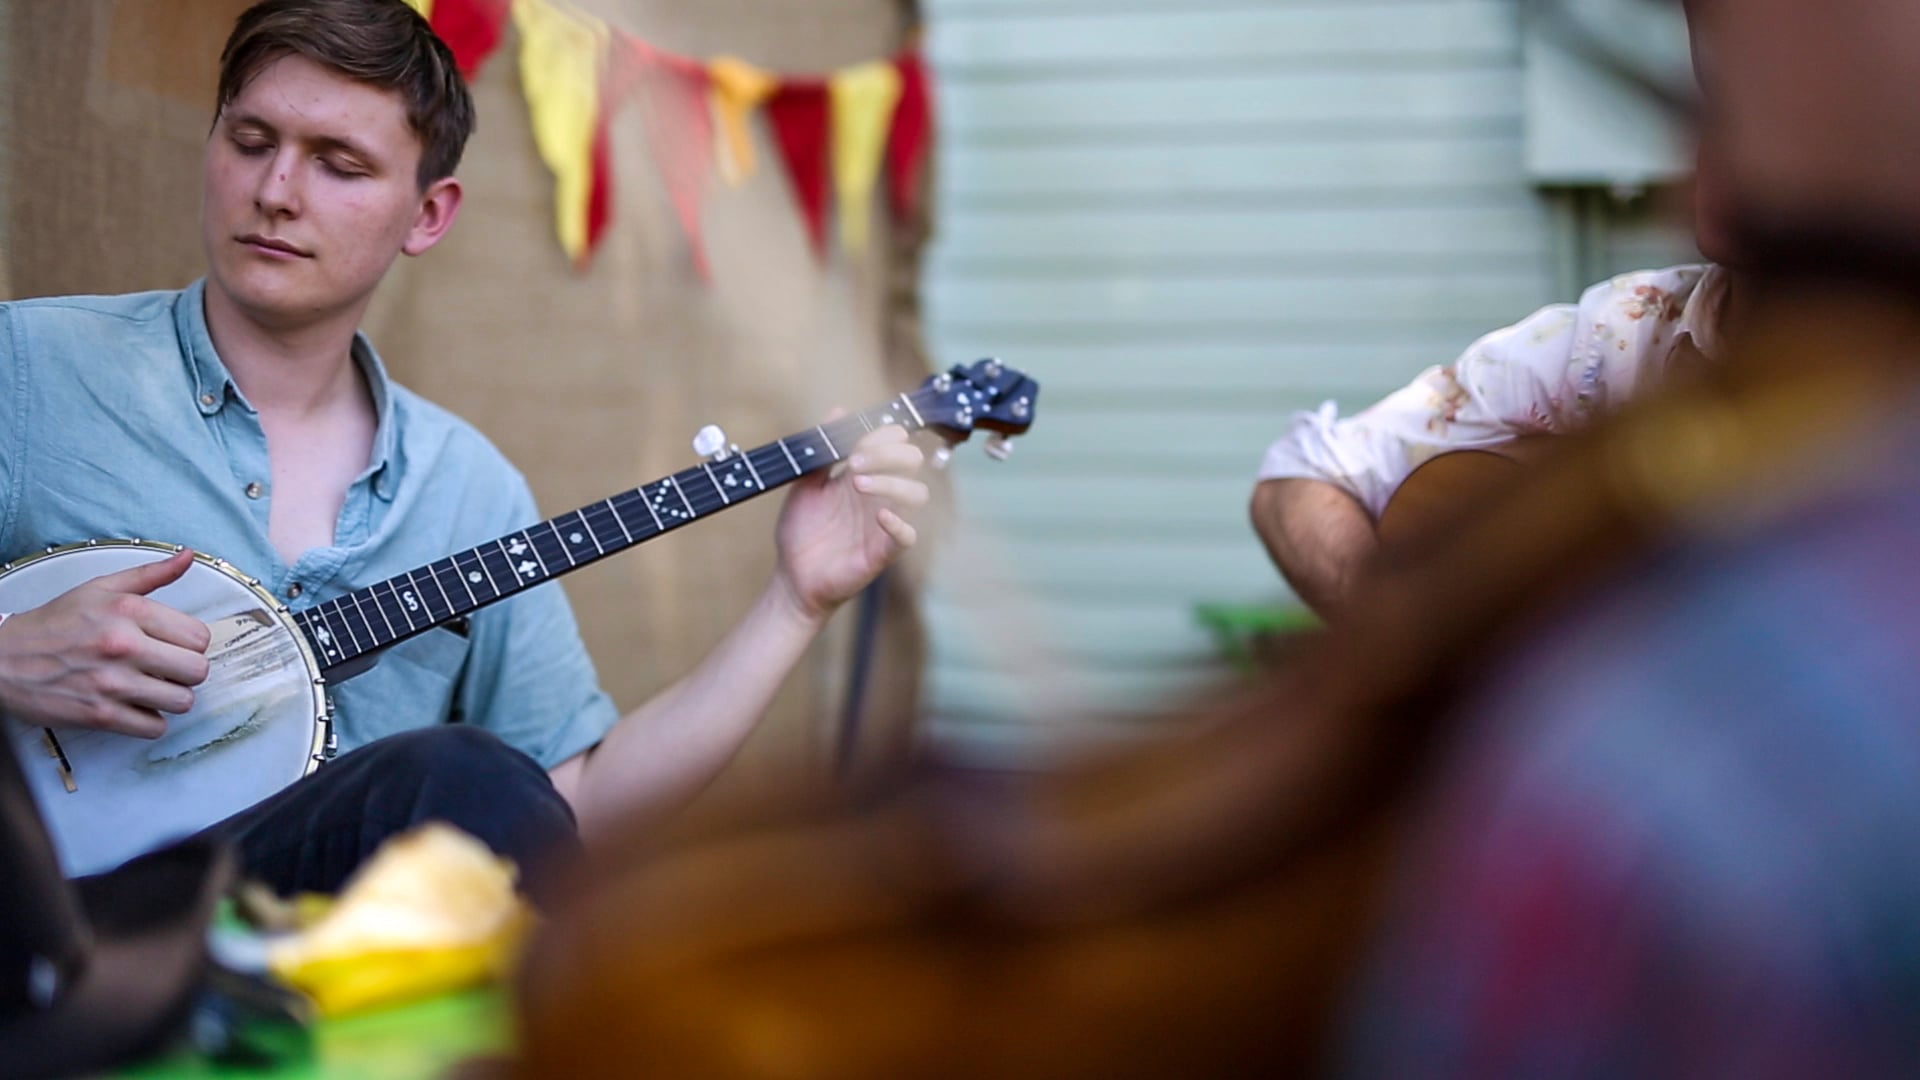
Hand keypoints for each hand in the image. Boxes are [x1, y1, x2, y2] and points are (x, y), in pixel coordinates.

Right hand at [0, 549, 211, 737]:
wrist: (2, 658)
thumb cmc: (53, 624)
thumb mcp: (101, 588)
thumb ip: (151, 574)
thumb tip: (187, 557)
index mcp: (129, 611)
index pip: (199, 637)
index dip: (190, 643)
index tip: (175, 646)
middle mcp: (123, 646)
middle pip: (197, 670)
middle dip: (185, 671)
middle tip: (166, 669)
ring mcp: (112, 683)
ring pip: (182, 701)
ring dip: (170, 698)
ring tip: (151, 688)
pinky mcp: (100, 715)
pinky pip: (154, 727)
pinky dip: (148, 721)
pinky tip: (134, 706)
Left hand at [772, 421, 928, 621]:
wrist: (792, 576)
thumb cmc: (801, 532)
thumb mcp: (804, 484)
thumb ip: (822, 451)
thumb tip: (838, 411)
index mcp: (861, 475)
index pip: (890, 444)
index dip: (882, 435)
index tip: (859, 438)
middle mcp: (878, 495)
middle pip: (911, 462)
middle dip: (889, 454)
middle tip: (856, 463)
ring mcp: (883, 522)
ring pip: (917, 493)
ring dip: (892, 483)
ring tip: (858, 484)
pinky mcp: (883, 551)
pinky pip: (907, 535)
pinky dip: (898, 523)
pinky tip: (879, 515)